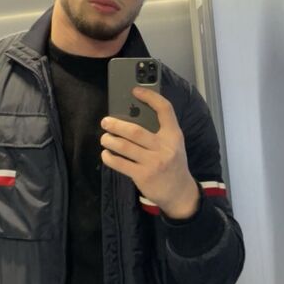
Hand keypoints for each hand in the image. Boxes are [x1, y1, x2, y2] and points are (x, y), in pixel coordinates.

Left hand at [101, 87, 199, 218]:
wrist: (179, 192)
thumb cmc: (172, 164)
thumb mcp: (173, 145)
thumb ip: (158, 132)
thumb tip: (130, 117)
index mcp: (174, 135)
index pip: (165, 110)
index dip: (150, 97)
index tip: (135, 91)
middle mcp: (164, 147)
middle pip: (135, 131)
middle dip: (116, 125)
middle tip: (105, 122)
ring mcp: (154, 163)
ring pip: (124, 147)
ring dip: (109, 141)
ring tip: (104, 138)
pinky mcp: (143, 176)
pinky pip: (120, 164)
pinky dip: (109, 158)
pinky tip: (106, 154)